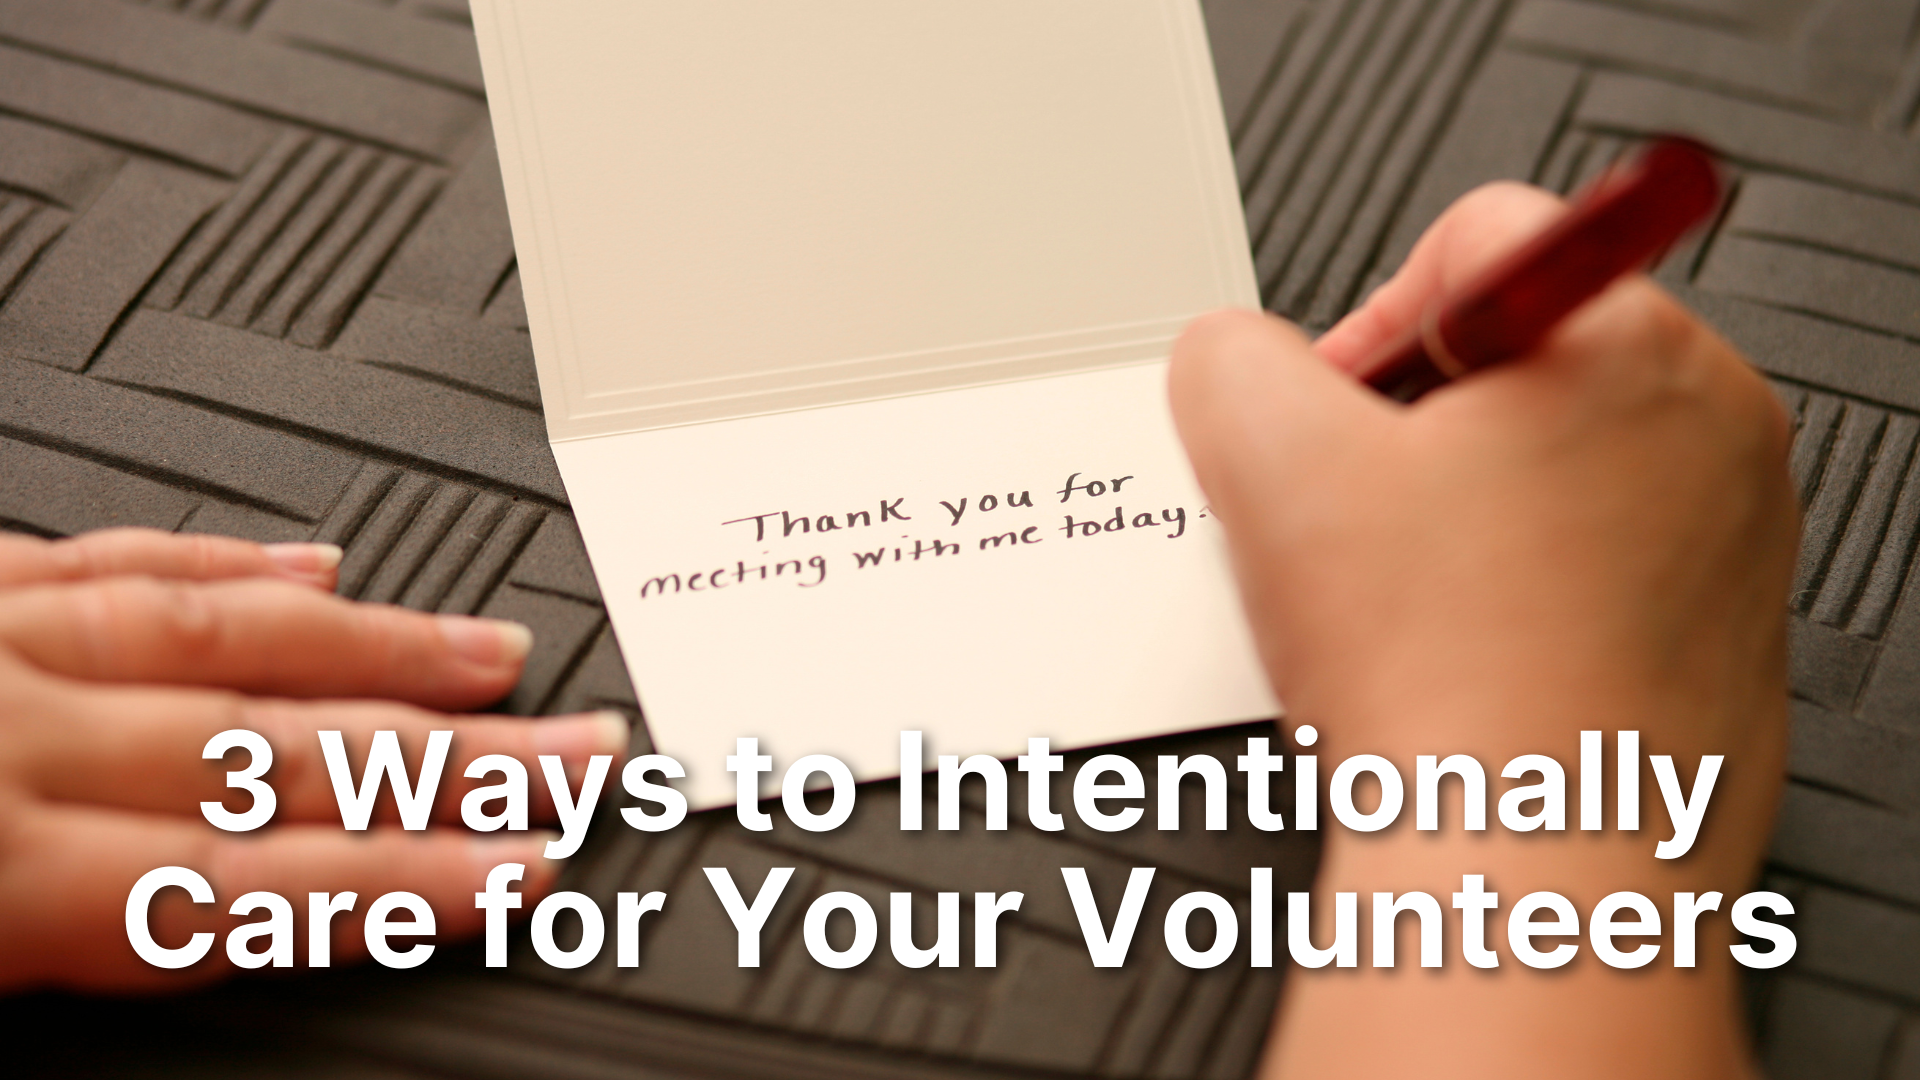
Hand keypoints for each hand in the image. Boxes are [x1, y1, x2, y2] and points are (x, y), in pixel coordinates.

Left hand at [0, 528, 627, 989]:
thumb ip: (55, 969)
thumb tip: (214, 952)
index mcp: (1, 877)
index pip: (264, 885)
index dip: (414, 881)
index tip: (526, 871)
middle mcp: (16, 741)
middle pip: (292, 754)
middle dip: (462, 762)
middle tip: (581, 755)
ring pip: (231, 638)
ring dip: (385, 652)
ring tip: (499, 657)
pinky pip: (111, 557)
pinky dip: (225, 561)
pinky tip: (310, 564)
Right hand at [1170, 183, 1794, 1076]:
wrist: (1533, 869)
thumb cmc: (1445, 679)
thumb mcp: (1265, 461)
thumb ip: (1225, 356)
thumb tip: (1235, 360)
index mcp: (1627, 341)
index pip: (1474, 240)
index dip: (1363, 323)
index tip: (1328, 421)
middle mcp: (1715, 421)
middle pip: (1519, 354)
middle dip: (1411, 424)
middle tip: (1354, 518)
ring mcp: (1737, 533)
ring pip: (1555, 461)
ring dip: (1459, 508)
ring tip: (1403, 599)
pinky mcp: (1728, 631)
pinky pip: (1600, 559)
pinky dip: (1519, 585)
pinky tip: (1458, 652)